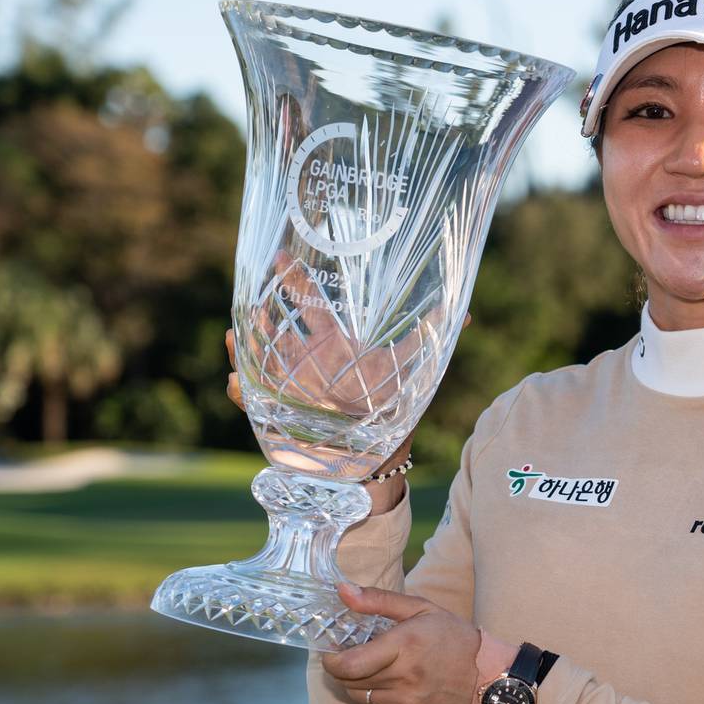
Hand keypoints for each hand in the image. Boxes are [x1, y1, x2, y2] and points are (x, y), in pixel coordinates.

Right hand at [226, 300, 470, 515]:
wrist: (373, 450)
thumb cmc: (388, 402)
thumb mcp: (411, 369)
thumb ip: (430, 338)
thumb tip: (467, 312)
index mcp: (332, 341)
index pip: (310, 302)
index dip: (295, 278)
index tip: (280, 253)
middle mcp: (305, 357)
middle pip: (275, 324)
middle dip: (260, 308)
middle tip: (252, 296)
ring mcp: (287, 382)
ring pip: (255, 357)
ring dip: (244, 347)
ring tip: (237, 337)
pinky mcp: (276, 410)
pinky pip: (251, 399)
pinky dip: (241, 391)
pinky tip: (237, 382)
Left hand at [322, 583, 485, 703]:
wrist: (487, 677)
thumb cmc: (453, 638)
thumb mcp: (421, 609)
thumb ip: (378, 600)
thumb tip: (343, 590)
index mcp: (405, 646)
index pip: (349, 664)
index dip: (333, 660)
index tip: (334, 652)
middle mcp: (404, 679)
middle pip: (350, 682)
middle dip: (346, 669)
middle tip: (358, 658)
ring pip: (360, 698)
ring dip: (361, 684)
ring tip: (379, 671)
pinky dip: (375, 700)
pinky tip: (392, 688)